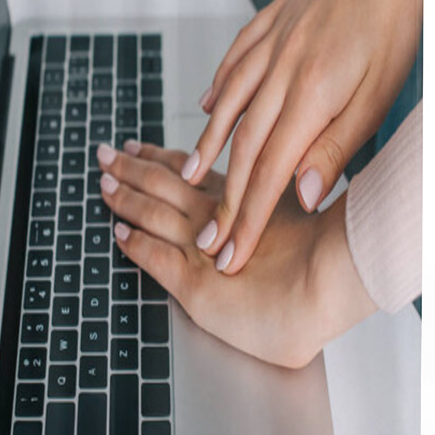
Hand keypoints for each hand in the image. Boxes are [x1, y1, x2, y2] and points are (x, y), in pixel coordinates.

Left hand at [97, 140, 375, 368]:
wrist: (331, 286)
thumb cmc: (328, 261)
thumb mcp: (302, 219)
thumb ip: (282, 203)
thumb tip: (286, 186)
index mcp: (238, 201)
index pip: (189, 173)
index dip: (161, 159)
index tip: (138, 148)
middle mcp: (214, 219)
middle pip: (161, 184)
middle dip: (129, 167)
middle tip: (105, 154)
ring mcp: (200, 248)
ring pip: (149, 212)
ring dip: (123, 196)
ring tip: (103, 183)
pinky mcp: (191, 282)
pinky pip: (151, 255)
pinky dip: (132, 243)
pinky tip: (118, 233)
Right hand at [183, 0, 423, 274]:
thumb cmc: (396, 18)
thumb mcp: (379, 92)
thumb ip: (336, 144)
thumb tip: (300, 194)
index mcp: (309, 94)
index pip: (268, 171)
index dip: (246, 218)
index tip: (228, 253)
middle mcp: (278, 70)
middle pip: (242, 146)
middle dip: (224, 198)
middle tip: (207, 236)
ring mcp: (270, 43)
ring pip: (228, 105)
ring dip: (208, 147)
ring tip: (189, 178)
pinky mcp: (270, 21)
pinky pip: (232, 63)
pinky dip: (217, 91)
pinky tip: (206, 106)